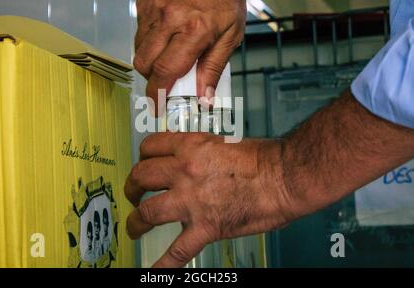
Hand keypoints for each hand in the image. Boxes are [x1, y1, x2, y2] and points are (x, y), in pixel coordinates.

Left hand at [124, 133, 297, 267]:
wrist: (283, 176)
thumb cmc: (262, 158)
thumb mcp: (221, 143)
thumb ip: (199, 152)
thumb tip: (189, 162)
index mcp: (189, 147)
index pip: (149, 148)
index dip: (142, 158)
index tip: (144, 166)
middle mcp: (183, 171)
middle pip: (141, 177)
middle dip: (132, 187)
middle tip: (133, 195)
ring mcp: (191, 201)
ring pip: (148, 213)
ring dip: (136, 222)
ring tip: (134, 227)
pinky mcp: (205, 227)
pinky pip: (177, 251)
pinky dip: (163, 265)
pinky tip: (153, 273)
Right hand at [134, 0, 246, 104]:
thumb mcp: (231, 36)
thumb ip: (214, 68)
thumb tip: (204, 98)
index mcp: (193, 30)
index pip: (166, 71)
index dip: (157, 94)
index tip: (156, 107)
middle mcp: (169, 19)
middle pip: (144, 64)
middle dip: (152, 79)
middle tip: (165, 80)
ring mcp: (153, 8)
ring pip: (138, 49)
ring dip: (150, 60)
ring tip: (169, 55)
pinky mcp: (145, 1)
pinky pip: (139, 31)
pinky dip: (149, 41)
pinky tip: (165, 35)